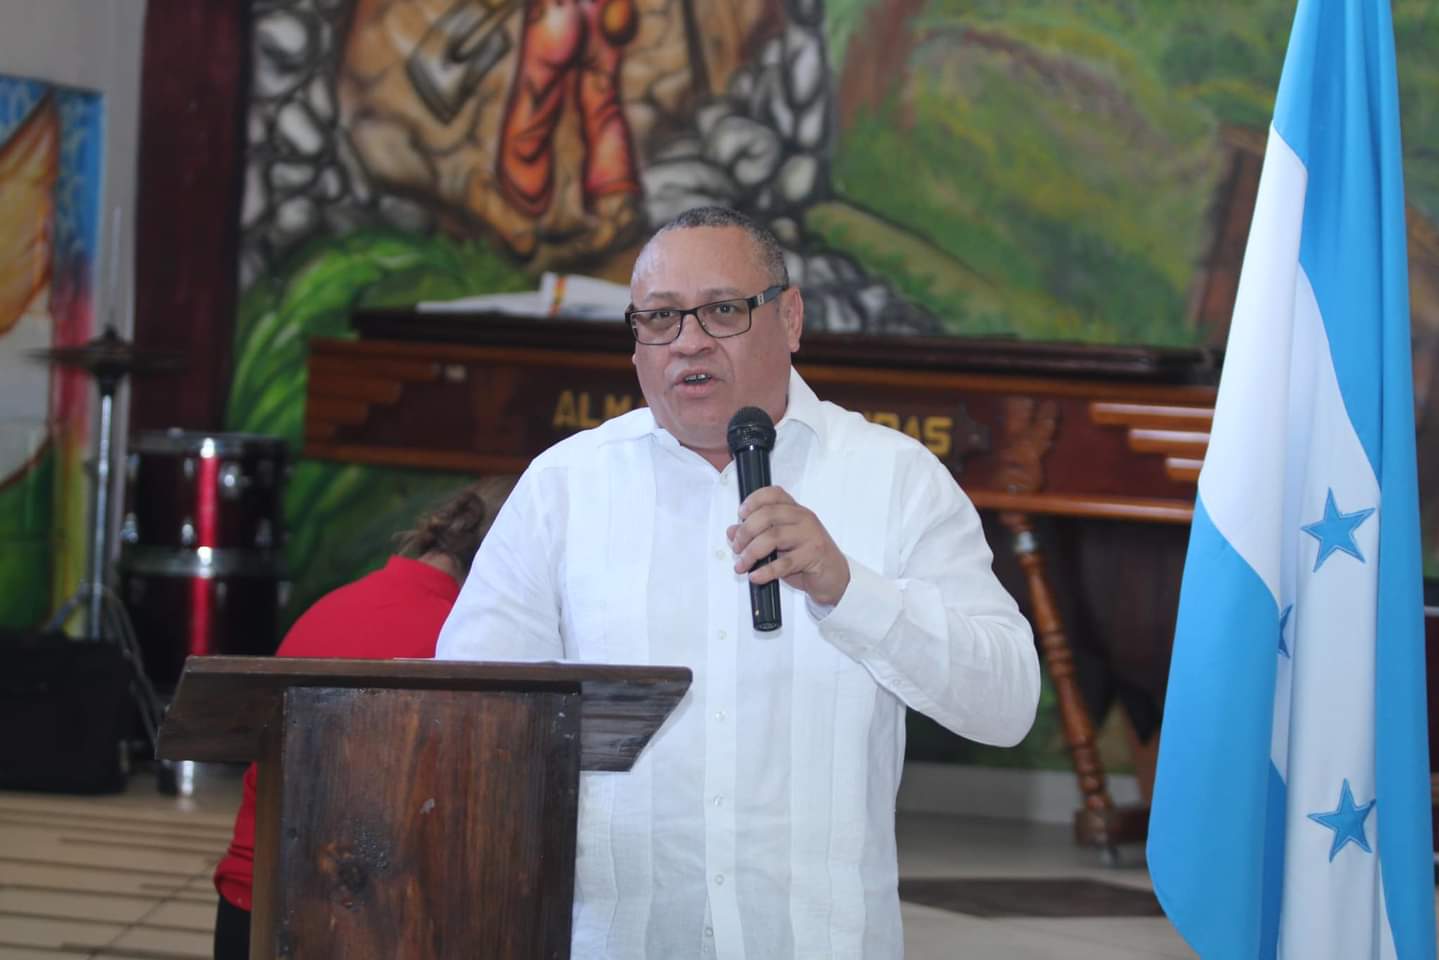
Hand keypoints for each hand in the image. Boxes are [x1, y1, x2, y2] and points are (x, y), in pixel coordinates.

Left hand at [727, 486, 850, 607]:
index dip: (754, 500)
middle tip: (737, 547)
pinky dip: (765, 571)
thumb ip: (756, 535)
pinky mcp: (813, 555)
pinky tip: (756, 576)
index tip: (740, 514)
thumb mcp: (778, 545)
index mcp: (795, 511)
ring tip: (742, 565)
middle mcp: (803, 519)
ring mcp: (810, 535)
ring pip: (773, 537)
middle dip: (745, 532)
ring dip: (751, 552)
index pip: (774, 494)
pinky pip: (784, 562)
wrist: (833, 578)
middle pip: (767, 515)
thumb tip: (732, 532)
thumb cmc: (806, 558)